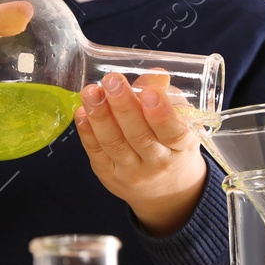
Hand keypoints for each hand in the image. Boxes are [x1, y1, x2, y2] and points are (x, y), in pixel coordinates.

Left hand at [75, 71, 208, 235]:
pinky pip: (96, 153)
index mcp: (181, 148)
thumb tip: (154, 73)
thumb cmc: (174, 147)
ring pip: (114, 144)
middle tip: (112, 81)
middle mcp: (157, 164)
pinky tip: (82, 112)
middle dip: (124, 107)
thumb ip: (168, 97)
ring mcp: (131, 172)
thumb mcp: (182, 122)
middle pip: (139, 136)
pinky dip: (87, 132)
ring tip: (91, 92)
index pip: (174, 133)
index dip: (161, 114)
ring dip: (100, 116)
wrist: (167, 191)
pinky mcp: (109, 175)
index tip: (149, 92)